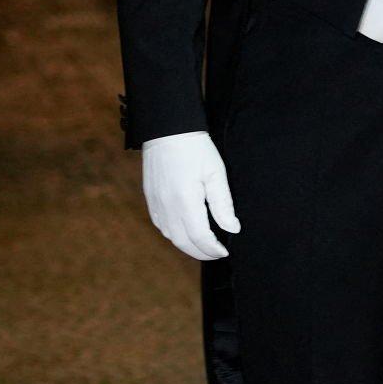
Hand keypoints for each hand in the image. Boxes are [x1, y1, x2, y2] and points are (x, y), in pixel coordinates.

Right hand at [142, 130, 240, 260]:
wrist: (167, 129)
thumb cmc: (195, 149)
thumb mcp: (215, 173)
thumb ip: (223, 204)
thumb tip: (232, 229)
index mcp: (185, 201)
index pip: (200, 237)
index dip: (213, 249)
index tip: (225, 252)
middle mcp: (167, 207)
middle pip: (184, 243)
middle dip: (201, 253)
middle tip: (216, 254)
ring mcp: (156, 204)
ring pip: (171, 237)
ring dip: (187, 246)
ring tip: (204, 245)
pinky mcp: (150, 199)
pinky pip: (161, 226)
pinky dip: (174, 235)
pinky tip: (185, 232)